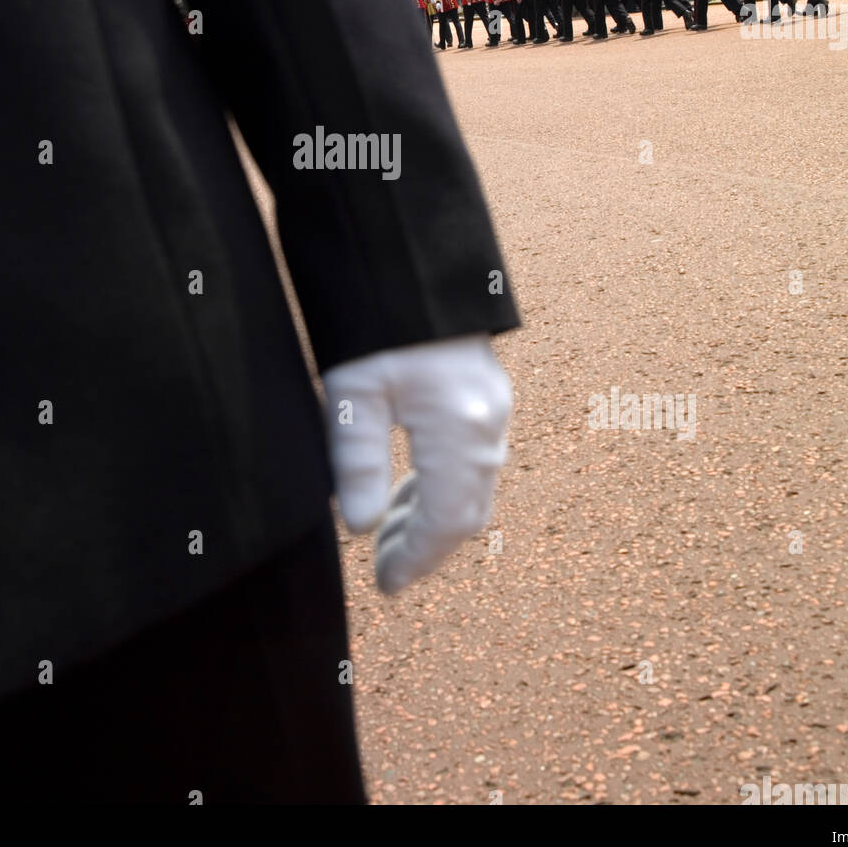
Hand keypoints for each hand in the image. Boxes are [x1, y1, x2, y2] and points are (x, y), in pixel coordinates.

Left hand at [321, 335, 511, 593]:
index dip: (417, 560)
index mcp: (458, 429)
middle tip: (384, 571)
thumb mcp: (352, 391)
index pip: (445, 521)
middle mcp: (488, 423)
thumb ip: (357, 462)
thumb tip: (360, 528)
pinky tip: (409, 492)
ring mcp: (494, 407)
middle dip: (426, 547)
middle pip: (467, 511)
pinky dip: (445, 487)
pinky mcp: (488, 394)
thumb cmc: (377, 323)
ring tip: (388, 536)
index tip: (386, 585)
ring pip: (473, 488)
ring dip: (433, 518)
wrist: (412, 261)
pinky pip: (475, 460)